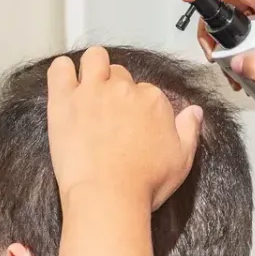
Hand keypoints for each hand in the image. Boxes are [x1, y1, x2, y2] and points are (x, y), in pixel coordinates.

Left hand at [46, 47, 202, 210]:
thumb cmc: (144, 184)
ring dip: (93, 67)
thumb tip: (194, 111)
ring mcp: (92, 91)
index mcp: (153, 100)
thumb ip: (189, 131)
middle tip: (107, 111)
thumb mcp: (181, 161)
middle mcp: (124, 89)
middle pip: (119, 74)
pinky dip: (62, 71)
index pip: (145, 91)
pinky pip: (60, 69)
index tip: (132, 123)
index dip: (138, 106)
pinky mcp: (64, 100)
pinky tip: (65, 83)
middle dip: (115, 87)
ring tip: (88, 87)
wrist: (108, 196)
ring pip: (94, 59)